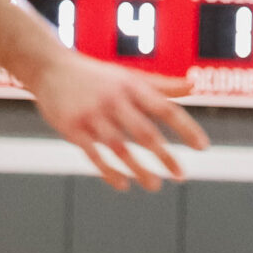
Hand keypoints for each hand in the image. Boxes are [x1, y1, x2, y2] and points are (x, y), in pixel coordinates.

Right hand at [28, 52, 208, 190]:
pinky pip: (93, 154)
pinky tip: (123, 185)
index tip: (203, 147)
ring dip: (139, 169)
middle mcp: (113, 100)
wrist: (49, 66)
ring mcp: (91, 115)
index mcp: (132, 86)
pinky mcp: (71, 128)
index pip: (165, 108)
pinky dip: (109, 171)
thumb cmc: (97, 75)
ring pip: (119, 147)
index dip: (186, 128)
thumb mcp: (129, 76)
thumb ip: (162, 85)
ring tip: (155, 186)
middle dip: (164, 156)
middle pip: (144, 132)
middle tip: (182, 176)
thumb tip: (194, 86)